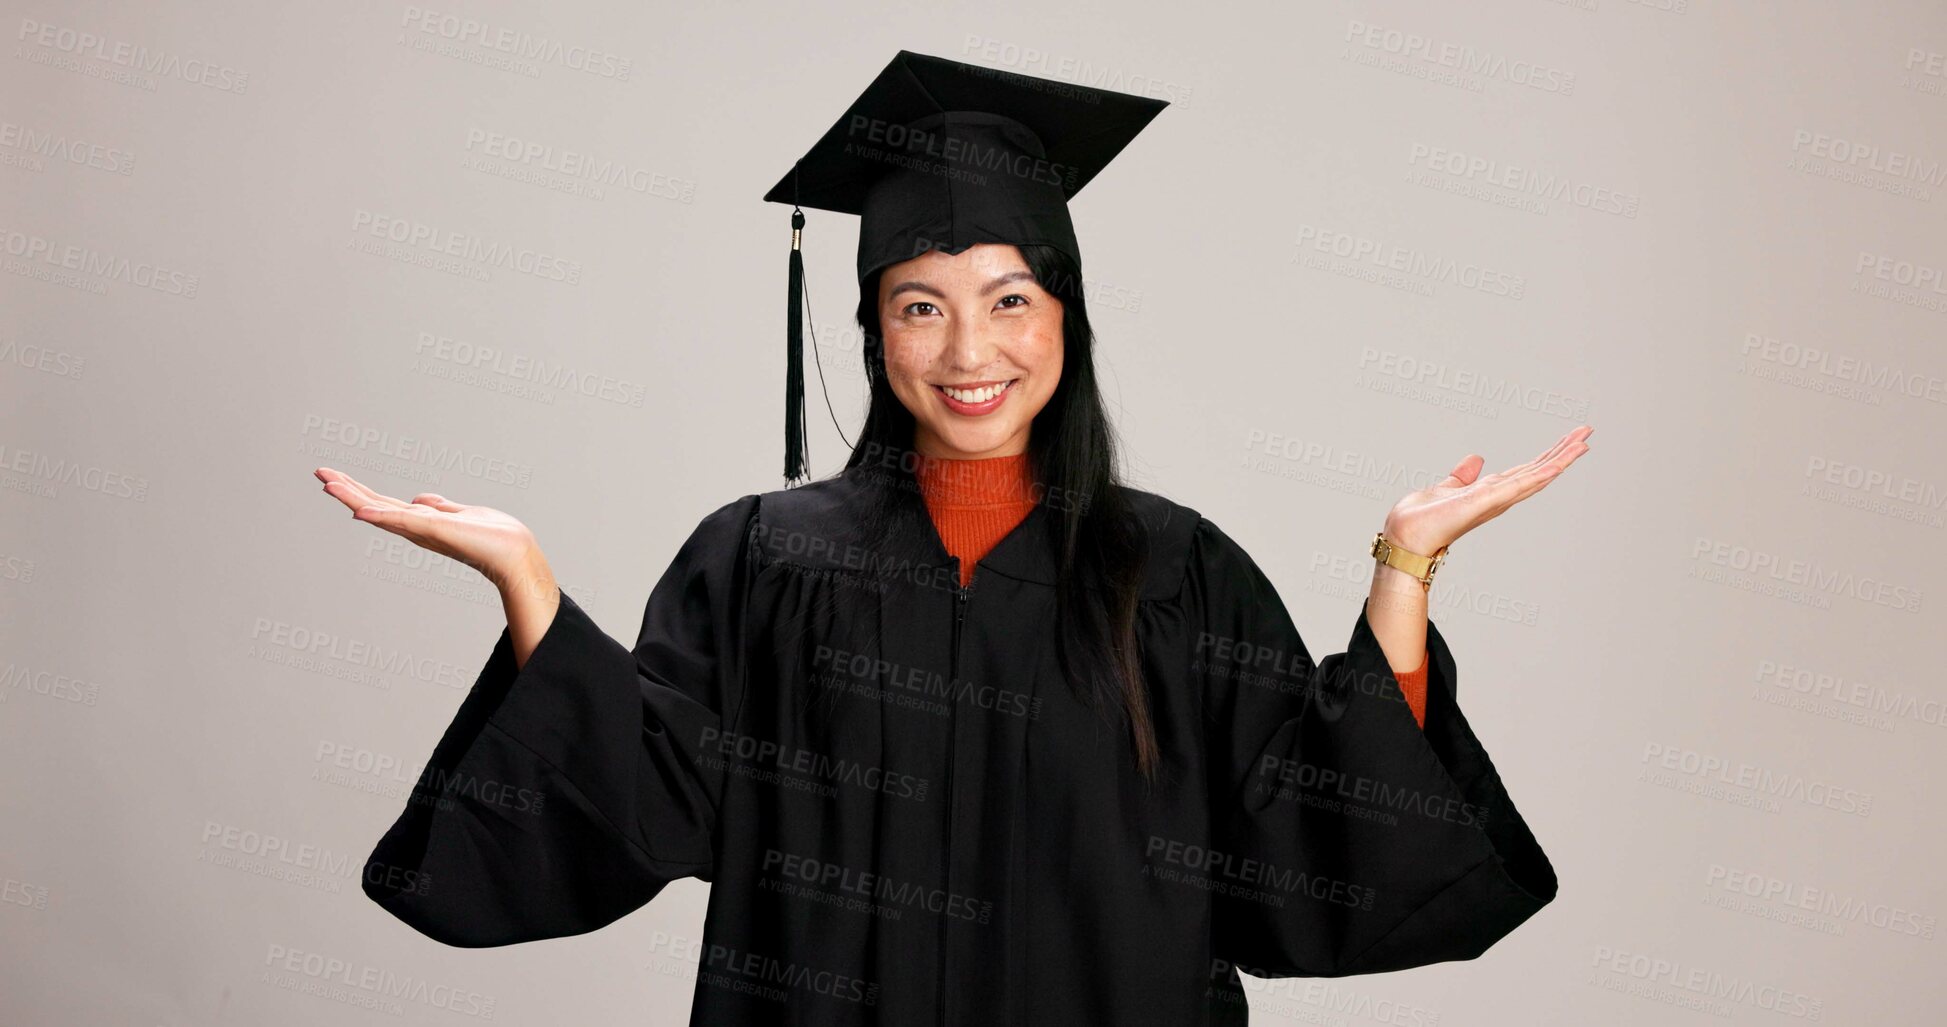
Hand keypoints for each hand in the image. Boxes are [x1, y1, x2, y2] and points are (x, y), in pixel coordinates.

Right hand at [313, 467, 552, 601]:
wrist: (512, 552)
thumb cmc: (491, 536)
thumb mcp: (459, 513)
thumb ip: (439, 507)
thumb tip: (421, 499)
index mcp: (420, 521)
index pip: (382, 503)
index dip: (357, 491)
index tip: (333, 477)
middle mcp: (417, 527)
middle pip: (374, 505)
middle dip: (347, 490)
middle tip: (319, 473)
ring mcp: (423, 530)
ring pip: (380, 511)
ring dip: (353, 498)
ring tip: (327, 484)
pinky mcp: (434, 530)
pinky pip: (403, 521)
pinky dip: (381, 516)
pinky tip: (360, 511)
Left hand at [1381, 425, 1593, 555]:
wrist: (1404, 537)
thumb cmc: (1422, 520)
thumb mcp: (1447, 489)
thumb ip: (1463, 476)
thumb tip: (1476, 459)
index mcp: (1491, 493)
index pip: (1527, 470)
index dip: (1548, 455)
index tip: (1569, 440)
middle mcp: (1498, 498)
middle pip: (1539, 470)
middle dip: (1563, 452)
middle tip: (1587, 432)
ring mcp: (1495, 500)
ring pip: (1537, 476)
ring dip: (1561, 458)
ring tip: (1584, 441)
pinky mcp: (1485, 501)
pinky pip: (1519, 485)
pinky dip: (1540, 474)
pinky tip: (1558, 463)